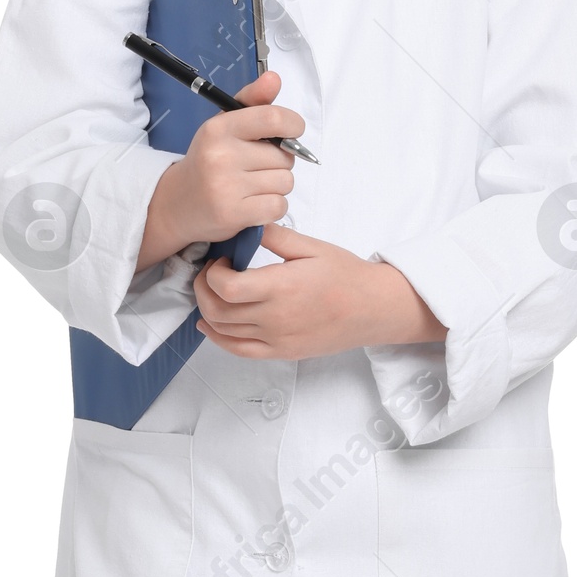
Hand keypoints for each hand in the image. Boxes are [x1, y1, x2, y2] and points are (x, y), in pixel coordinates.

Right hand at [135, 71, 304, 271]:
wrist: (176, 204)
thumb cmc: (208, 161)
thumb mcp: (224, 125)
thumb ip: (253, 102)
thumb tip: (274, 78)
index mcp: (219, 128)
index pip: (272, 118)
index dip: (293, 124)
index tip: (292, 131)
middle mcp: (220, 155)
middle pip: (284, 156)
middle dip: (280, 162)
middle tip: (257, 167)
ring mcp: (226, 187)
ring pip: (285, 182)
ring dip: (277, 186)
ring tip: (253, 186)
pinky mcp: (232, 214)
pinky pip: (278, 206)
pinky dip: (273, 206)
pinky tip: (254, 204)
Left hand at [194, 224, 446, 360]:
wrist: (373, 308)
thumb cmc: (347, 276)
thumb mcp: (312, 246)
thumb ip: (275, 236)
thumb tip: (247, 225)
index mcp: (281, 287)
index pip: (226, 287)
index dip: (213, 272)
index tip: (221, 260)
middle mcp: (275, 317)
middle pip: (218, 310)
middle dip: (203, 288)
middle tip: (210, 272)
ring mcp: (277, 339)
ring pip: (223, 331)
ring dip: (208, 310)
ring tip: (213, 291)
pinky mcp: (281, 352)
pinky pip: (239, 350)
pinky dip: (218, 338)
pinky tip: (210, 325)